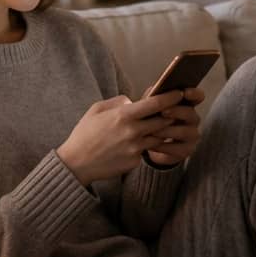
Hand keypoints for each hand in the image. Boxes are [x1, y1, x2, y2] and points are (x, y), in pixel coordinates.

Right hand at [57, 90, 185, 185]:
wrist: (77, 163)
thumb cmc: (84, 134)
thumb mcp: (96, 110)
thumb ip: (117, 102)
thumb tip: (132, 101)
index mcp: (123, 115)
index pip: (156, 104)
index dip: (170, 97)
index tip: (179, 93)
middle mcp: (133, 132)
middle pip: (163, 120)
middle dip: (170, 115)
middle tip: (174, 110)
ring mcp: (135, 148)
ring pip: (158, 137)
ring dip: (160, 131)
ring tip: (158, 126)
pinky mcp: (135, 161)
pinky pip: (147, 151)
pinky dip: (146, 145)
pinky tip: (138, 143)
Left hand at [142, 85, 203, 166]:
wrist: (150, 144)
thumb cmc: (153, 120)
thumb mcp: (152, 107)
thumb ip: (154, 97)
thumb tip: (153, 90)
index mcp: (186, 105)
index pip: (197, 97)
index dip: (194, 93)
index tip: (184, 92)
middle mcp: (193, 119)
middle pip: (190, 113)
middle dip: (177, 111)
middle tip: (163, 111)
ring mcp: (192, 135)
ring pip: (184, 132)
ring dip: (167, 131)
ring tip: (152, 131)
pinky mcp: (186, 150)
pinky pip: (177, 149)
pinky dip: (164, 146)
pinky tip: (152, 145)